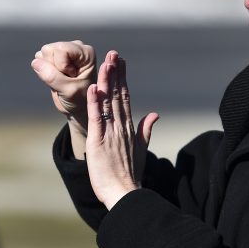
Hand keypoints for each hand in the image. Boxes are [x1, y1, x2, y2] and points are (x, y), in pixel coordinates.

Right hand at [30, 40, 96, 123]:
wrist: (78, 106)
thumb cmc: (80, 99)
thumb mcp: (69, 90)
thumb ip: (52, 77)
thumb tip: (35, 62)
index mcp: (86, 52)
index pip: (61, 49)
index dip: (61, 66)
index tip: (72, 77)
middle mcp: (76, 47)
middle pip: (49, 49)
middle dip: (53, 67)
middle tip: (66, 79)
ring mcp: (65, 51)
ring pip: (43, 53)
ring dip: (48, 69)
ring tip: (61, 78)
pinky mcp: (55, 56)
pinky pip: (40, 58)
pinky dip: (44, 70)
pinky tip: (57, 77)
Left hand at [85, 50, 159, 208]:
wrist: (126, 194)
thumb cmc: (131, 175)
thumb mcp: (142, 149)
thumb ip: (146, 129)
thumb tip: (156, 114)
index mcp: (130, 128)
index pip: (126, 98)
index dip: (123, 79)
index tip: (121, 62)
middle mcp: (122, 127)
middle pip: (118, 94)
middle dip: (115, 73)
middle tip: (113, 53)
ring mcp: (111, 133)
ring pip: (108, 102)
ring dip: (106, 81)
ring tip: (105, 62)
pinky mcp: (99, 141)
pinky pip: (96, 118)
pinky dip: (94, 102)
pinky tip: (93, 88)